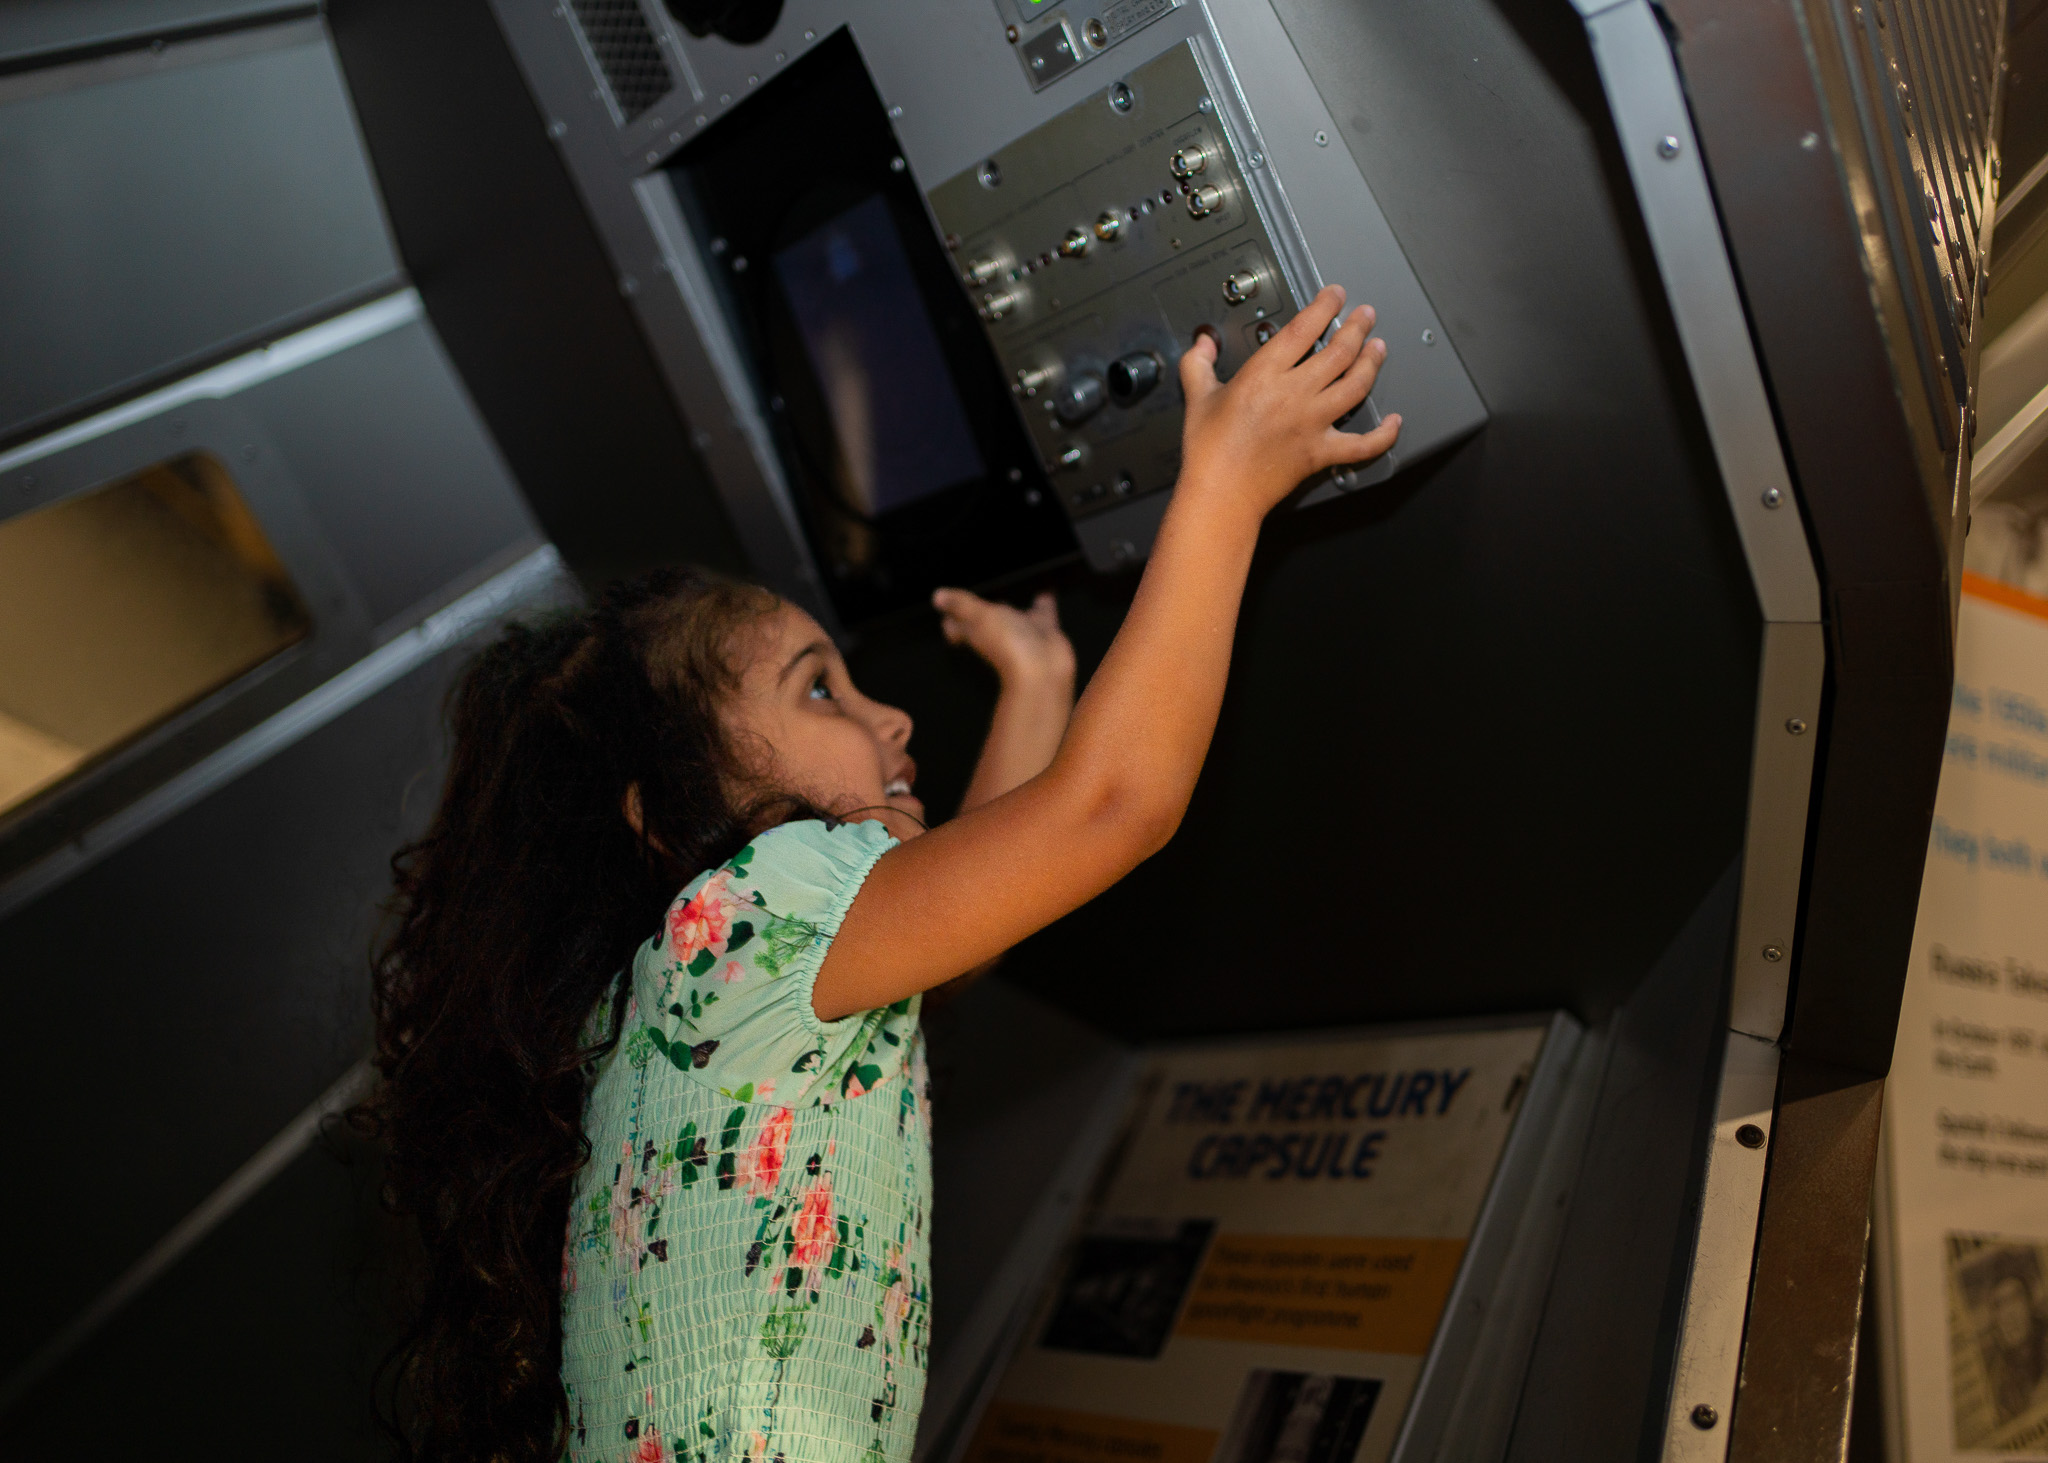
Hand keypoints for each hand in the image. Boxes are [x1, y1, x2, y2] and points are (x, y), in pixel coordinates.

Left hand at [932, 587, 1075, 692]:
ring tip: (1013, 582)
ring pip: (1015, 614)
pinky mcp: (1044, 629)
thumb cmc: (1008, 647)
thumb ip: (960, 604)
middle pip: (986, 618)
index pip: (958, 625)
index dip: (952, 618)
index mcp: (976, 631)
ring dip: (1014, 603)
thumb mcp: (978, 616)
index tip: (947, 605)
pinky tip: (1046, 586)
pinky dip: (1044, 600)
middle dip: (982, 606)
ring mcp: (1021, 632)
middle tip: (979, 591)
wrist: (1042, 669)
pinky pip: (1043, 611)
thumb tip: (937, 597)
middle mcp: (998, 632)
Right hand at [1176, 284, 1400, 523]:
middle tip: (1366, 316)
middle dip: (1358, 327)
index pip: (1304, 329)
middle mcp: (1294, 395)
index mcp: (1264, 376)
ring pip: (1356, 386)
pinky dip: (1384, 434)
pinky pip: (1363, 444)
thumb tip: (1202, 342)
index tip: (1335, 295)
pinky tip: (1395, 422)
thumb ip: (1198, 363)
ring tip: (1379, 349)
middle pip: (1339, 351)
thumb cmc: (1208, 452)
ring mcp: (1313, 423)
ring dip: (1372, 364)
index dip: (1325, 306)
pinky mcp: (1322, 452)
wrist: (1220, 494)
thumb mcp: (1197, 398)